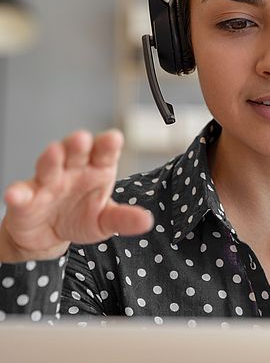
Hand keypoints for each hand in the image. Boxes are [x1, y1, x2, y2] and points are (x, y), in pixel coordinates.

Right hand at [0, 130, 152, 262]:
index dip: (108, 145)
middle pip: (76, 152)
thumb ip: (124, 219)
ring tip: (54, 152)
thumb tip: (147, 221)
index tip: (114, 138)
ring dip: (51, 158)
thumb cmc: (81, 218)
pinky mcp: (26, 199)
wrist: (49, 236)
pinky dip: (18, 193)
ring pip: (49, 166)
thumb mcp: (106, 221)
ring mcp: (48, 182)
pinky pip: (21, 194)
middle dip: (78, 144)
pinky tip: (16, 194)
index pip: (105, 153)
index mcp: (97, 170)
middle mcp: (73, 170)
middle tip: (83, 138)